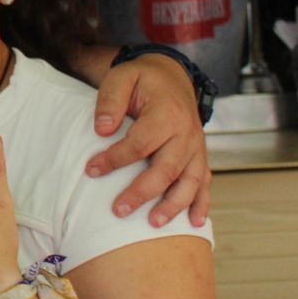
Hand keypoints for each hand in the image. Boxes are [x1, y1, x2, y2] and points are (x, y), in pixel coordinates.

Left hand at [86, 54, 210, 227]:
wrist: (172, 75)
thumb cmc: (143, 78)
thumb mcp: (122, 77)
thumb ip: (110, 101)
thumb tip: (101, 130)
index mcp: (167, 113)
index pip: (140, 143)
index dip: (115, 159)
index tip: (91, 170)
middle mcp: (187, 133)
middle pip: (167, 168)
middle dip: (142, 192)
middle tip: (117, 210)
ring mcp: (196, 146)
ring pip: (190, 181)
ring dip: (174, 205)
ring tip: (154, 223)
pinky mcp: (199, 156)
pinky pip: (206, 182)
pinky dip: (202, 203)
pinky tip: (195, 223)